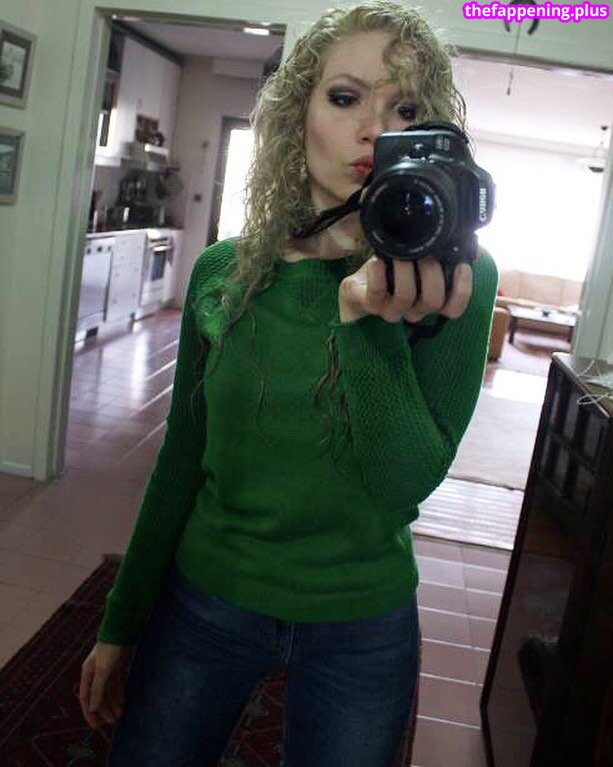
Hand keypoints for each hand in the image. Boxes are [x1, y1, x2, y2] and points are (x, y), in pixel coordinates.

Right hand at [79, 641, 132, 728]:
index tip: (95, 725)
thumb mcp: (103, 670)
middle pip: (98, 695)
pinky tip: (123, 701)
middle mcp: (95, 672)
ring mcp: (106, 668)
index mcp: (87, 673)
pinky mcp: (117, 665)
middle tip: (112, 721)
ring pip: (108, 690)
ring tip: (119, 714)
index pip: (86, 697)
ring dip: (112, 703)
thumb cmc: (110, 648)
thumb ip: (98, 688)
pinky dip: (118, 693)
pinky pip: (116, 683)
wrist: (122, 629)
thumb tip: (92, 708)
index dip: (89, 712)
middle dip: (104, 709)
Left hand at [338, 256, 472, 323]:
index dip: (462, 290)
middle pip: (433, 301)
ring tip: (400, 254)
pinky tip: (378, 260)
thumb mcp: (419, 259)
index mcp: (429, 300)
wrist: (360, 282)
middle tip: (426, 253)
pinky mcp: (370, 304)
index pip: (453, 309)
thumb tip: (460, 235)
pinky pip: (376, 293)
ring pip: (406, 297)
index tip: (461, 266)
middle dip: (432, 272)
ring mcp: (391, 309)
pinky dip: (378, 274)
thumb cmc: (394, 269)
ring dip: (405, 270)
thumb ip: (440, 253)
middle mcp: (413, 310)